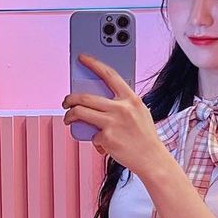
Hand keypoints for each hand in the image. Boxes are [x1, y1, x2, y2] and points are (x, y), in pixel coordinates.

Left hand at [62, 53, 163, 174]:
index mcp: (131, 98)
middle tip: (66, 102)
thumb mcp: (139, 112)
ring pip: (79, 112)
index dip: (93, 64)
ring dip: (69, 115)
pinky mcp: (106, 138)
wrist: (152, 159)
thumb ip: (122, 103)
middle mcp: (121, 108)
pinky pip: (91, 135)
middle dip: (70, 98)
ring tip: (68, 118)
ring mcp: (113, 122)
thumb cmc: (144, 137)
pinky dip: (95, 141)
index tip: (82, 58)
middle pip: (85, 97)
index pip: (109, 75)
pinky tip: (103, 145)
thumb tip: (97, 100)